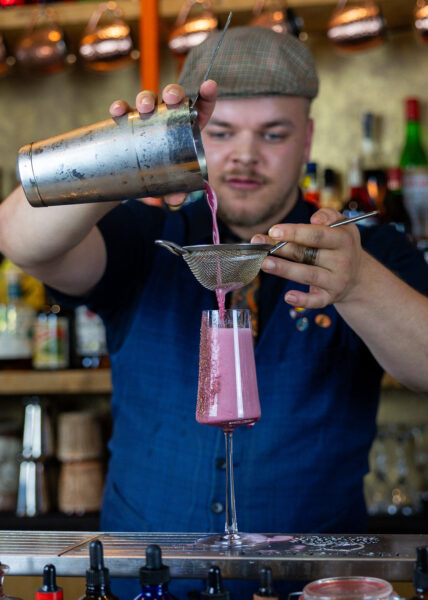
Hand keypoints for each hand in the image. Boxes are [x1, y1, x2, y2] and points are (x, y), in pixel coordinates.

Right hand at [109, 80, 216, 208]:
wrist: (135, 179)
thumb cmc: (162, 177)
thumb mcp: (171, 185)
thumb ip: (176, 191)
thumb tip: (177, 199)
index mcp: (187, 128)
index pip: (201, 108)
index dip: (207, 96)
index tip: (210, 86)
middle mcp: (168, 117)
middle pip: (173, 97)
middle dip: (173, 92)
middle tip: (171, 99)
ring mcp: (148, 117)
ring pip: (149, 98)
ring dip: (147, 98)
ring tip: (145, 108)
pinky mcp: (128, 122)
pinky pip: (124, 110)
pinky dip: (121, 108)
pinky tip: (118, 111)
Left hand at [251, 208, 365, 308]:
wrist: (358, 277)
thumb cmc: (341, 246)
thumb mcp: (343, 226)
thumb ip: (329, 215)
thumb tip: (315, 218)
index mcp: (343, 240)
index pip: (317, 235)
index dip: (295, 232)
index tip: (274, 230)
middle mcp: (342, 261)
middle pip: (307, 254)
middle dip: (283, 248)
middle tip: (260, 245)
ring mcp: (336, 281)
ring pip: (307, 275)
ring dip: (285, 270)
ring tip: (264, 263)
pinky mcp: (330, 297)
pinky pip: (315, 300)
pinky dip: (302, 300)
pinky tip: (288, 297)